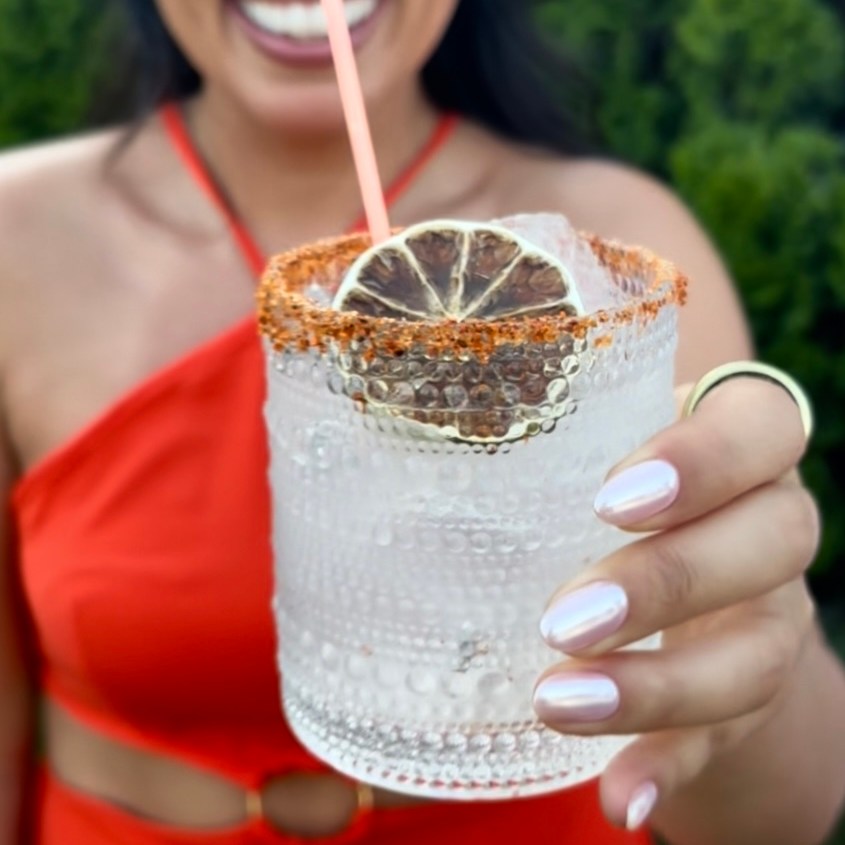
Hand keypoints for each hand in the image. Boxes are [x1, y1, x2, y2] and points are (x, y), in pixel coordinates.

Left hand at [533, 375, 819, 831]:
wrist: (682, 578)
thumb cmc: (607, 484)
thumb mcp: (589, 446)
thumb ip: (538, 436)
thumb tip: (393, 437)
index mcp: (739, 444)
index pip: (761, 427)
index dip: (705, 460)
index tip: (611, 501)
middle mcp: (771, 524)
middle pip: (773, 541)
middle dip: (668, 580)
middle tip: (566, 617)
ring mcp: (770, 614)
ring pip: (755, 653)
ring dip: (658, 685)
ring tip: (559, 701)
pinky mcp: (750, 692)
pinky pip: (725, 735)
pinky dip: (670, 764)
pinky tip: (620, 797)